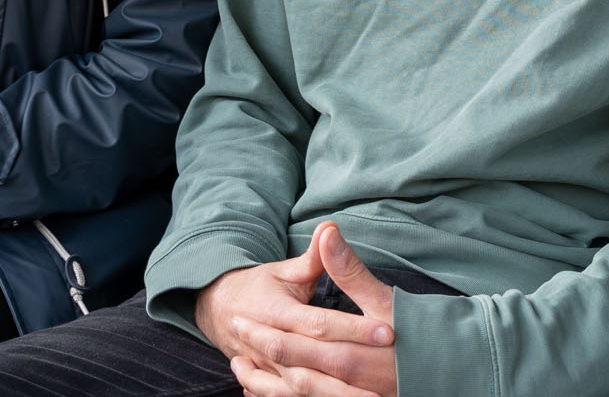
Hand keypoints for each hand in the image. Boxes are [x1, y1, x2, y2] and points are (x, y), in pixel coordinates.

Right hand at [223, 222, 398, 396]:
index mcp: (277, 312)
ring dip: (336, 395)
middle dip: (352, 370)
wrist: (218, 309)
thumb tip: (332, 227)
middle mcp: (270, 344)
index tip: (387, 332)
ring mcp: (266, 367)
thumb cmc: (258, 287)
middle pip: (313, 362)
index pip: (320, 323)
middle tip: (390, 373)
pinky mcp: (267, 380)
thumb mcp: (285, 270)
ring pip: (302, 388)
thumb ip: (313, 257)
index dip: (353, 328)